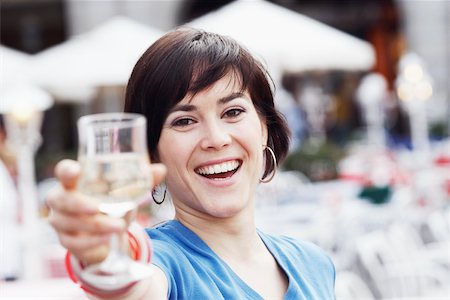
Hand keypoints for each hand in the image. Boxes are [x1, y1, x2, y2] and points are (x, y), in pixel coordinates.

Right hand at [47, 159, 165, 264]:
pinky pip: (74, 242)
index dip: (66, 170)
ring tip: (119, 227)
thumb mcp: (128, 193)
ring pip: (69, 222)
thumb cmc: (113, 204)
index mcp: (76, 182)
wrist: (108, 235)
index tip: (75, 170)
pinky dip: (92, 241)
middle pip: (60, 200)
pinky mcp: (67, 240)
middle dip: (80, 204)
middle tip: (99, 208)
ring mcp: (61, 221)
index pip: (63, 172)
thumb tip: (161, 169)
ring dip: (95, 225)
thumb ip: (143, 180)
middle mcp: (62, 200)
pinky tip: (107, 240)